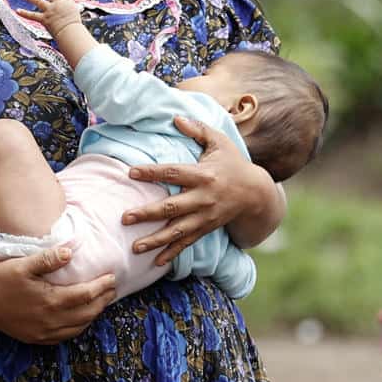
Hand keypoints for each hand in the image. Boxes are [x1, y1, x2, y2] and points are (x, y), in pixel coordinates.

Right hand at [0, 245, 116, 343]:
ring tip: (100, 303)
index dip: (102, 287)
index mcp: (51, 300)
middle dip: (103, 301)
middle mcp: (51, 320)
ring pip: (78, 327)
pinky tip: (79, 320)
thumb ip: (48, 259)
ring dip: (93, 315)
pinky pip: (64, 337)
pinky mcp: (35, 338)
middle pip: (87, 313)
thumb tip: (71, 252)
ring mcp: (43, 332)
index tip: (113, 277)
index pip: (86, 295)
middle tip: (112, 290)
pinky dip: (77, 328)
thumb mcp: (23, 264)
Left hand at [24, 0, 84, 35]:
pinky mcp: (44, 19)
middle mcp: (57, 4)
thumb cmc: (75, 26)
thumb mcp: (76, 13)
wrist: (70, 31)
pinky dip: (24, 13)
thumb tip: (68, 7)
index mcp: (66, 2)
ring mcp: (49, 11)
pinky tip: (18, 11)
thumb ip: (71, 8)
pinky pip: (32, 15)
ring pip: (38, 1)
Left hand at [124, 115, 270, 264]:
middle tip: (125, 217)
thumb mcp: (219, 142)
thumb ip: (198, 130)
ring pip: (177, 231)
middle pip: (172, 207)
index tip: (131, 172)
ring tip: (135, 247)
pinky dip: (172, 254)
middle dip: (148, 213)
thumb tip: (175, 118)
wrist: (255, 194)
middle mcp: (203, 198)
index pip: (174, 172)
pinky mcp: (206, 229)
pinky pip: (187, 243)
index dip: (152, 172)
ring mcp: (205, 217)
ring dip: (156, 240)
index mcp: (204, 175)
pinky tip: (156, 262)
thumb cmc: (232, 163)